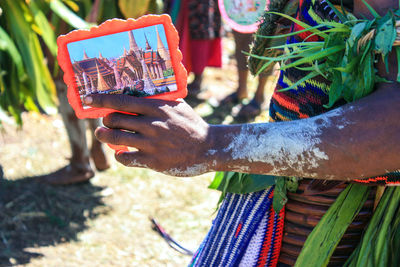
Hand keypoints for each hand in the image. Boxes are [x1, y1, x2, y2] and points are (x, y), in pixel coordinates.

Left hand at [84, 94, 215, 175]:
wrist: (208, 148)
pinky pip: (125, 158)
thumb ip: (157, 100)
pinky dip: (119, 155)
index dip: (100, 99)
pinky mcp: (152, 161)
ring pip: (115, 138)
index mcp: (155, 108)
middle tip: (105, 122)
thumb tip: (137, 93)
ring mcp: (151, 143)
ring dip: (104, 136)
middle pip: (114, 119)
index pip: (120, 100)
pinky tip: (121, 153)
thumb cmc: (191, 124)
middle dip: (105, 120)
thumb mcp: (176, 105)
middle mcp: (150, 124)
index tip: (86, 99)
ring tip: (103, 134)